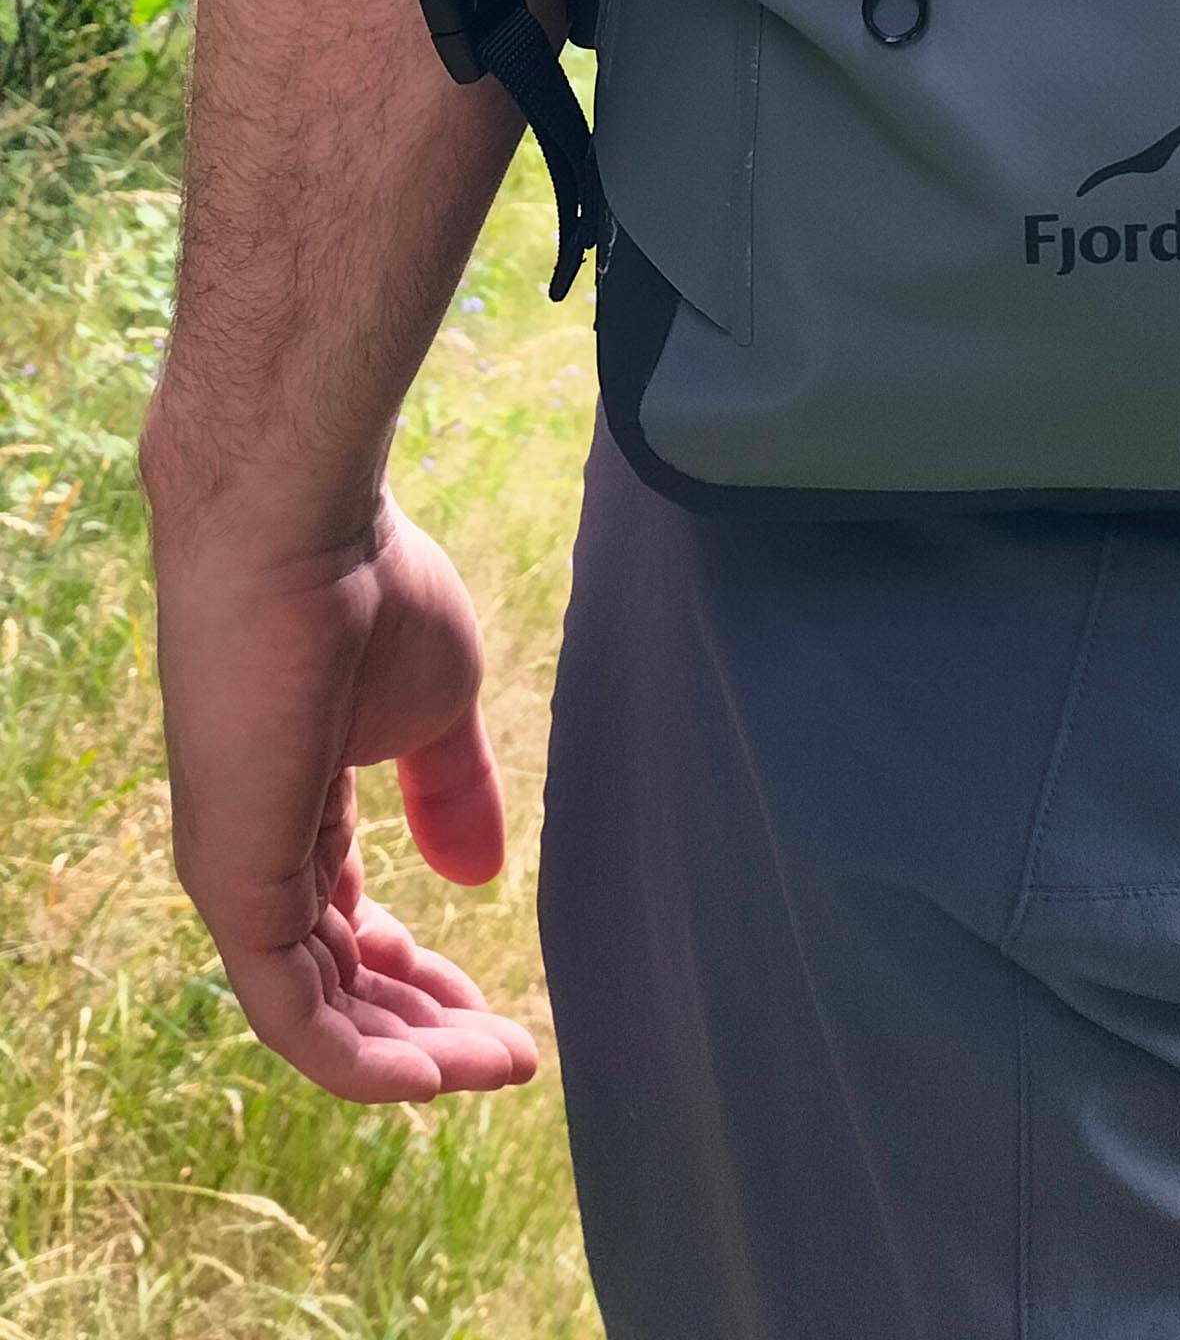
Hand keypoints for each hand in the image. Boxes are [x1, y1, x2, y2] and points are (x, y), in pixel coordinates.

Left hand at [149, 477, 537, 1102]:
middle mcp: (256, 858)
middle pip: (339, 987)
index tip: (504, 1010)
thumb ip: (452, 794)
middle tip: (512, 1055)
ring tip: (495, 1066)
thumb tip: (480, 877)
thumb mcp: (438, 708)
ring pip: (318, 1015)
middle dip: (427, 1032)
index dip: (425, 980)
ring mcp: (239, 875)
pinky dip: (362, 1059)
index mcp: (299, 814)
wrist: (303, 536)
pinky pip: (294, 1011)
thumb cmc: (372, 594)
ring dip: (410, 1059)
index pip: (350, 932)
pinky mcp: (236, 883)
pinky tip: (434, 1074)